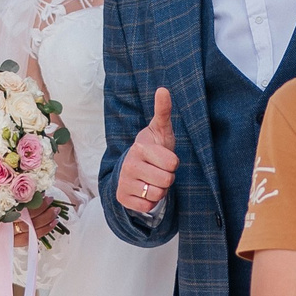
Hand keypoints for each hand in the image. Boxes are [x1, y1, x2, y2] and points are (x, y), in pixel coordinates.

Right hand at [116, 86, 176, 214]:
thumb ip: (163, 111)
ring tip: (152, 180)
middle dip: (167, 178)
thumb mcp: (161, 130)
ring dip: (160, 190)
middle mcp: (129, 164)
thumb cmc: (154, 148)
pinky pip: (147, 207)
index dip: (173, 163)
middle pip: (167, 180)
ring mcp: (123, 181)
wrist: (134, 169)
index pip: (173, 163)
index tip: (164, 158)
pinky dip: (150, 202)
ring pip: (158, 194)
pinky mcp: (122, 197)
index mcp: (140, 147)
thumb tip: (163, 89)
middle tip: (158, 171)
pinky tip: (144, 191)